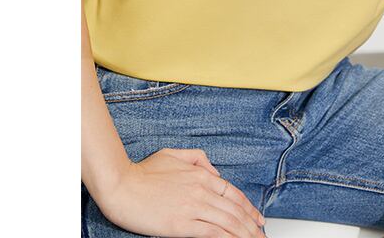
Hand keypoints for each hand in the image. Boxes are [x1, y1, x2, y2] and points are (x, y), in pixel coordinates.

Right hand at [98, 147, 266, 237]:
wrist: (122, 184)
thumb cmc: (144, 171)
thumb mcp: (175, 154)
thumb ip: (199, 160)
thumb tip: (214, 172)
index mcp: (202, 174)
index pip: (234, 194)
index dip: (249, 208)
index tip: (258, 219)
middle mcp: (202, 190)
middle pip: (235, 210)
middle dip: (252, 225)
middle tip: (262, 235)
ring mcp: (193, 207)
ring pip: (227, 222)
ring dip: (244, 234)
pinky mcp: (181, 224)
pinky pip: (211, 233)